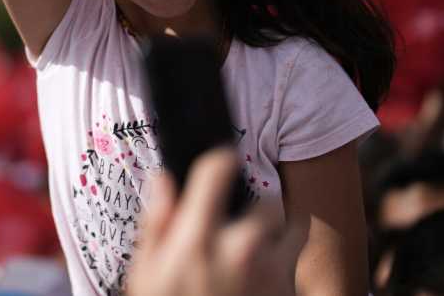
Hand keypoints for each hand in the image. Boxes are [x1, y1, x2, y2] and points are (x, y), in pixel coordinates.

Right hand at [127, 149, 290, 295]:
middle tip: (236, 234)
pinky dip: (285, 269)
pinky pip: (297, 266)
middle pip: (267, 202)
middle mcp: (243, 248)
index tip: (220, 167)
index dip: (220, 161)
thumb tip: (164, 180)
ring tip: (256, 259)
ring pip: (292, 231)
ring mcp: (273, 274)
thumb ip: (157, 225)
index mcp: (199, 238)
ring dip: (279, 238)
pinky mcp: (291, 294)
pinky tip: (259, 285)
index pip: (219, 168)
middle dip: (254, 213)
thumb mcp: (146, 276)